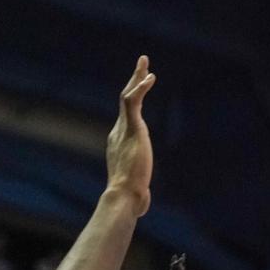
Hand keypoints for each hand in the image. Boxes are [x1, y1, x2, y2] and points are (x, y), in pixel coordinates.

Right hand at [106, 56, 155, 215]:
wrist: (124, 196)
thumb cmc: (130, 198)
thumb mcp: (137, 191)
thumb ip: (140, 193)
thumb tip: (142, 207)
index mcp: (119, 143)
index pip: (126, 117)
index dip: (133, 102)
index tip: (140, 90)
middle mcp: (118, 132)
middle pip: (124, 101)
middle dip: (133, 82)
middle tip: (142, 66)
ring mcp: (123, 128)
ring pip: (127, 95)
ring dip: (136, 77)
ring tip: (145, 62)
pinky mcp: (132, 127)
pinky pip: (133, 101)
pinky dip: (141, 87)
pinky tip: (150, 77)